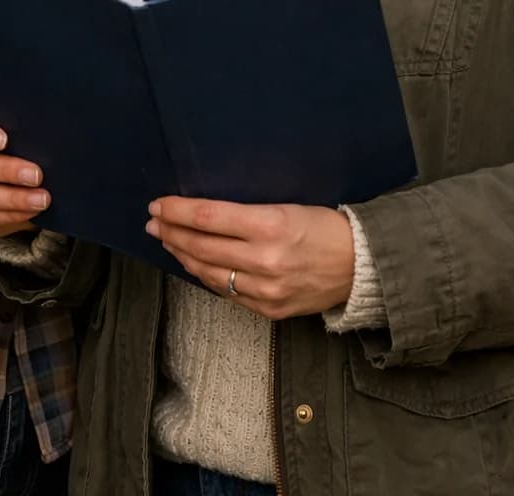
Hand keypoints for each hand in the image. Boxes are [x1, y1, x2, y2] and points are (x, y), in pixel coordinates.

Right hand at [0, 107, 50, 237]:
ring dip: (11, 199)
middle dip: (5, 171)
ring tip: (40, 199)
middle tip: (36, 175)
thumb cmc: (4, 146)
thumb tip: (41, 139)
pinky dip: (7, 217)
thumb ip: (15, 131)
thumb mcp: (6, 132)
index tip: (4, 140)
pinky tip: (29, 213)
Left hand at [146, 197, 354, 318]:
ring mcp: (265, 289)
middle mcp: (264, 260)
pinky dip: (207, 277)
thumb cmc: (323, 227)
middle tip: (153, 222)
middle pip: (202, 246)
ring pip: (209, 273)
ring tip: (168, 242)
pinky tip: (195, 264)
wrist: (359, 266)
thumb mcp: (287, 207)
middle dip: (171, 232)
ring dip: (183, 256)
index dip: (177, 211)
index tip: (158, 204)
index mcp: (270, 225)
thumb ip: (246, 214)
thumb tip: (203, 213)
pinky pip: (226, 293)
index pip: (208, 217)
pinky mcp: (268, 310)